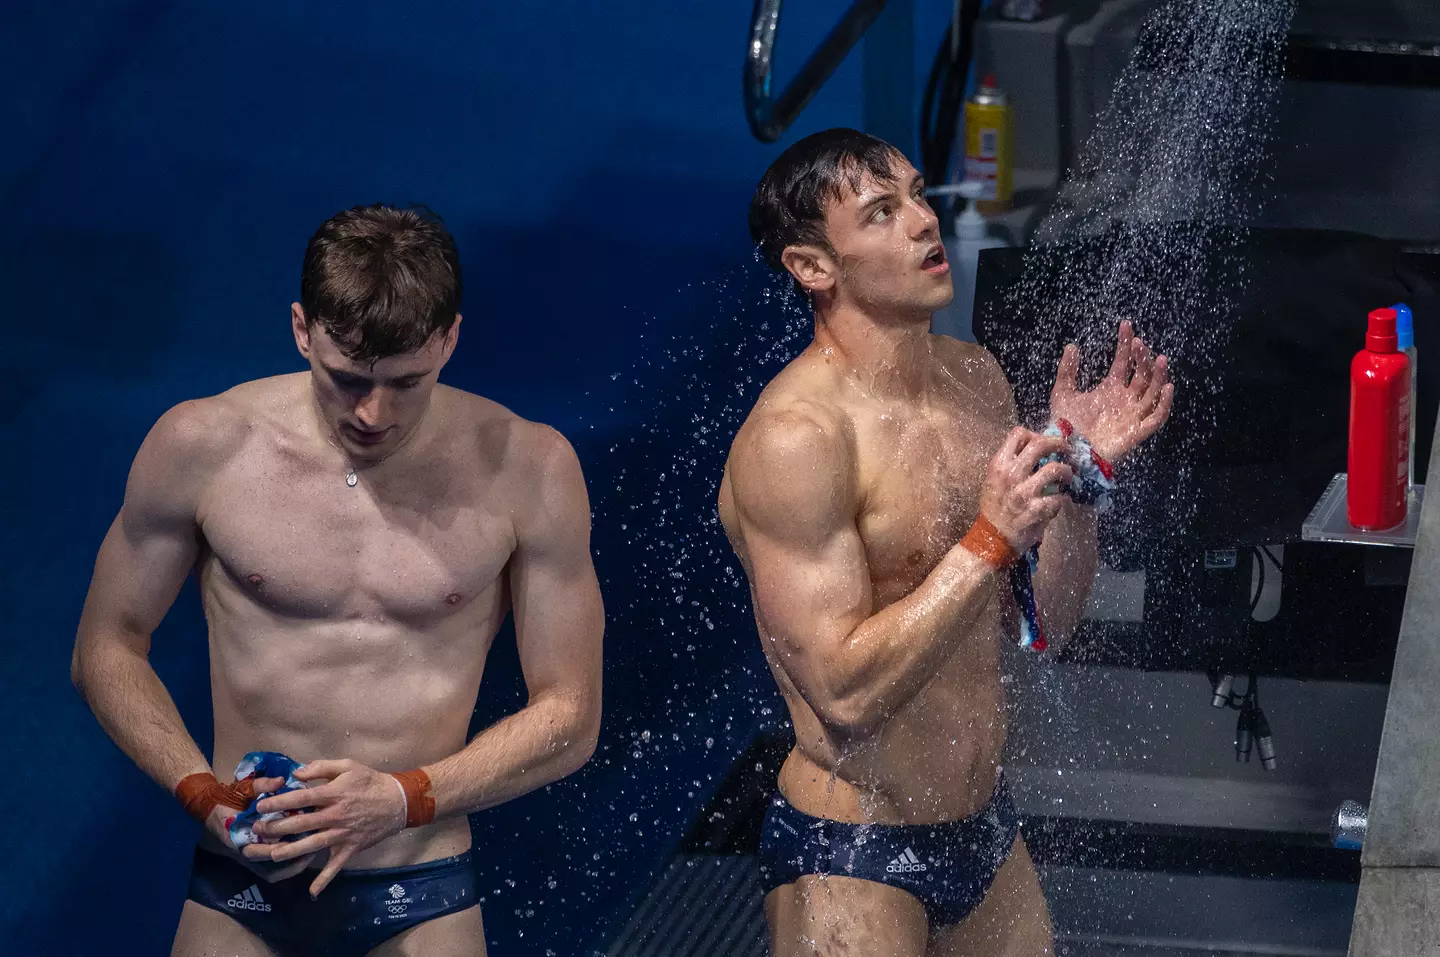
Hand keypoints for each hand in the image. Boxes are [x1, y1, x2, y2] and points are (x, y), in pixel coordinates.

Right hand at [204, 776, 316, 882]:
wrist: (210, 808)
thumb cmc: (228, 797)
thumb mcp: (243, 788)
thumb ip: (261, 785)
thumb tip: (281, 781)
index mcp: (234, 834)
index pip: (252, 848)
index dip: (272, 848)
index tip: (291, 840)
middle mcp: (241, 850)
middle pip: (265, 864)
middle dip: (288, 857)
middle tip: (310, 848)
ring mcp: (247, 858)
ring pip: (270, 873)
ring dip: (289, 868)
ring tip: (311, 855)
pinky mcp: (254, 860)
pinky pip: (270, 872)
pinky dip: (285, 869)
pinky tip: (303, 858)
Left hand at [243, 759, 407, 897]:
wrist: (398, 802)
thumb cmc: (371, 781)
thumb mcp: (349, 765)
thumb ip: (322, 767)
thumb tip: (297, 774)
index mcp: (334, 794)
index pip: (302, 798)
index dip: (280, 802)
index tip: (261, 806)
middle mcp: (336, 816)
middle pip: (302, 823)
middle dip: (277, 827)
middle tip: (257, 830)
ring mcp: (343, 834)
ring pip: (313, 845)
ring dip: (291, 851)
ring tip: (271, 854)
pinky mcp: (351, 848)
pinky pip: (336, 866)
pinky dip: (325, 880)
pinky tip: (311, 892)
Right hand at [980, 428, 1073, 553]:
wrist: (992, 539)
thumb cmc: (995, 507)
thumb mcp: (994, 480)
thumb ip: (1012, 464)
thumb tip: (1038, 450)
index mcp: (999, 464)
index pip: (1018, 434)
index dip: (1036, 434)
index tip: (1044, 442)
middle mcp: (1011, 475)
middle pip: (1040, 444)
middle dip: (1058, 443)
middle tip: (1066, 449)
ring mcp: (1024, 493)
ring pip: (1055, 468)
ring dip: (1066, 471)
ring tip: (1067, 476)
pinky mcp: (1036, 510)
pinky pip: (1060, 497)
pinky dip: (1064, 497)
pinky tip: (1062, 500)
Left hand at [1049, 320, 1174, 462]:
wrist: (1067, 451)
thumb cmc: (1065, 425)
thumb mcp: (1062, 393)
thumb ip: (1067, 370)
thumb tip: (1072, 346)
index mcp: (1110, 389)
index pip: (1124, 362)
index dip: (1126, 344)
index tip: (1126, 325)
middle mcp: (1125, 400)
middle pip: (1142, 374)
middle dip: (1142, 358)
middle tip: (1139, 344)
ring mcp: (1133, 415)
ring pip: (1153, 392)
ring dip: (1158, 376)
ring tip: (1159, 359)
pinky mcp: (1137, 432)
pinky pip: (1157, 417)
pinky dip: (1164, 403)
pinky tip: (1166, 387)